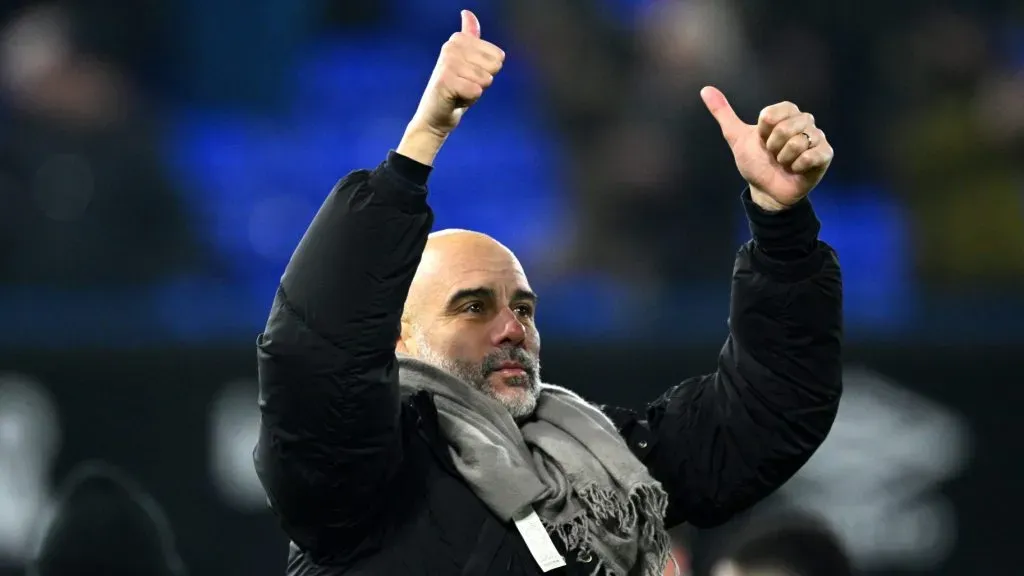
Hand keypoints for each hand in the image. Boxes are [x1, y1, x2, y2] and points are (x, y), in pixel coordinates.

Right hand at [410, 10, 504, 136]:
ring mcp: (447, 62)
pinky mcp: (445, 80)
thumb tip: (468, 12)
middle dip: (483, 82)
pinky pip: (476, 91)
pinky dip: (469, 100)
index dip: (488, 72)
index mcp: (459, 39)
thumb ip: (470, 37)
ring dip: (475, 92)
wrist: (435, 115)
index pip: (499, 56)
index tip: (469, 76)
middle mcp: (451, 46)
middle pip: (494, 67)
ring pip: (486, 79)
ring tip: (459, 92)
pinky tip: (455, 99)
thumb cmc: (455, 88)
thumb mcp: (467, 61)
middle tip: (464, 85)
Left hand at [701, 86, 832, 211]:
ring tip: (784, 163)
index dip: (763, 131)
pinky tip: (796, 169)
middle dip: (772, 147)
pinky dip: (798, 166)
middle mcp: (804, 121)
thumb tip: (705, 89)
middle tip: (773, 155)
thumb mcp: (736, 137)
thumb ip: (723, 113)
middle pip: (784, 128)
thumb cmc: (755, 162)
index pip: (772, 113)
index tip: (762, 140)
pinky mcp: (825, 154)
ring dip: (784, 158)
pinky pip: (812, 155)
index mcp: (786, 112)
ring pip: (797, 142)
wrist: (766, 190)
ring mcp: (817, 137)